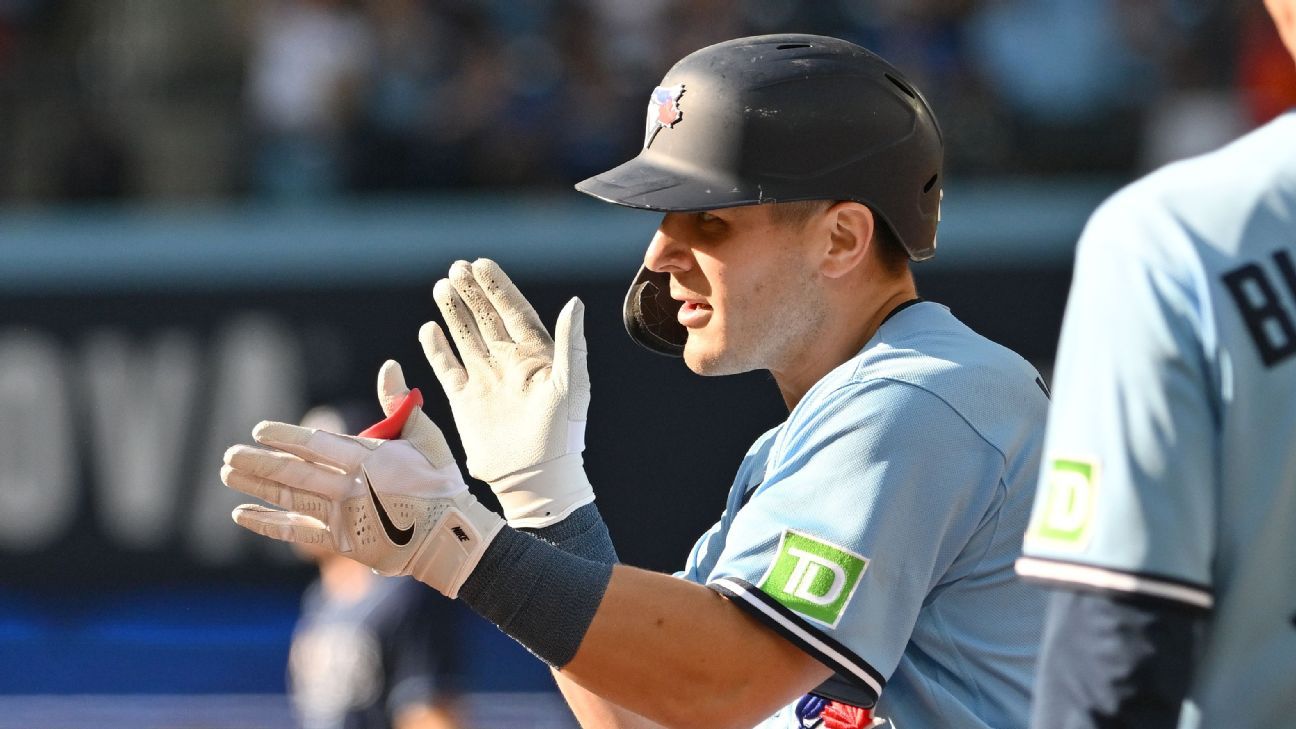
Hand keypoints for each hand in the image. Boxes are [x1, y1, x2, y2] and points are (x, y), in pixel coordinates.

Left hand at [221, 361, 503, 597]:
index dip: (285, 437)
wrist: (451, 535)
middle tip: (229, 454)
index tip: (259, 430)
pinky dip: (268, 523)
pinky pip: (297, 532)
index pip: (317, 444)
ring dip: (256, 486)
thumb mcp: (426, 436)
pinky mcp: (342, 541)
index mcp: (371, 459)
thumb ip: (400, 403)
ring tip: (228, 474)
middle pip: (295, 473)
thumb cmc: (440, 481)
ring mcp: (344, 517)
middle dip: (258, 463)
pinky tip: (243, 514)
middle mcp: (352, 488)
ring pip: (290, 498)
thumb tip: (389, 365)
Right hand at [421, 258, 593, 527]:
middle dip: (472, 293)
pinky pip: (447, 367)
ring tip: (441, 285)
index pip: (515, 311)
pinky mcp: (465, 400)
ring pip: (466, 337)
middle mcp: (509, 363)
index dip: (499, 287)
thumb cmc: (562, 433)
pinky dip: (437, 349)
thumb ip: (571, 343)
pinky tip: (428, 328)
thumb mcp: (572, 385)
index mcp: (537, 356)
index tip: (483, 264)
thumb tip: (574, 302)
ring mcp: (486, 380)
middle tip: (456, 267)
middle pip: (487, 318)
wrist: (535, 478)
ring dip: (454, 312)